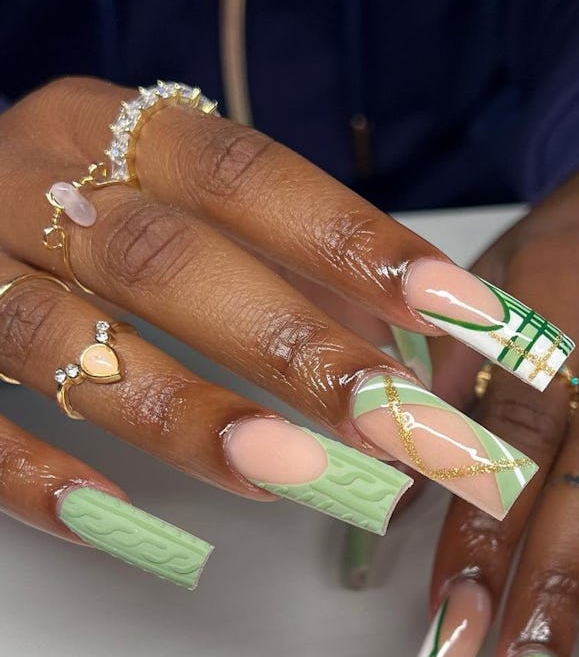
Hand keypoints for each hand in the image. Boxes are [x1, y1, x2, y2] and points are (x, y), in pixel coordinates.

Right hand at [0, 77, 548, 584]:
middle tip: (405, 426)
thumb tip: (398, 344)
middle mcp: (32, 185)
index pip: (249, 179)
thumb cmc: (86, 210)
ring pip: (68, 342)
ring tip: (296, 475)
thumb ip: (277, 265)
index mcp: (111, 131)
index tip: (458, 309)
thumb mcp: (178, 205)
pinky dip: (43, 479)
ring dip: (188, 415)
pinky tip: (128, 526)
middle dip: (298, 351)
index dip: (355, 244)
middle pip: (169, 264)